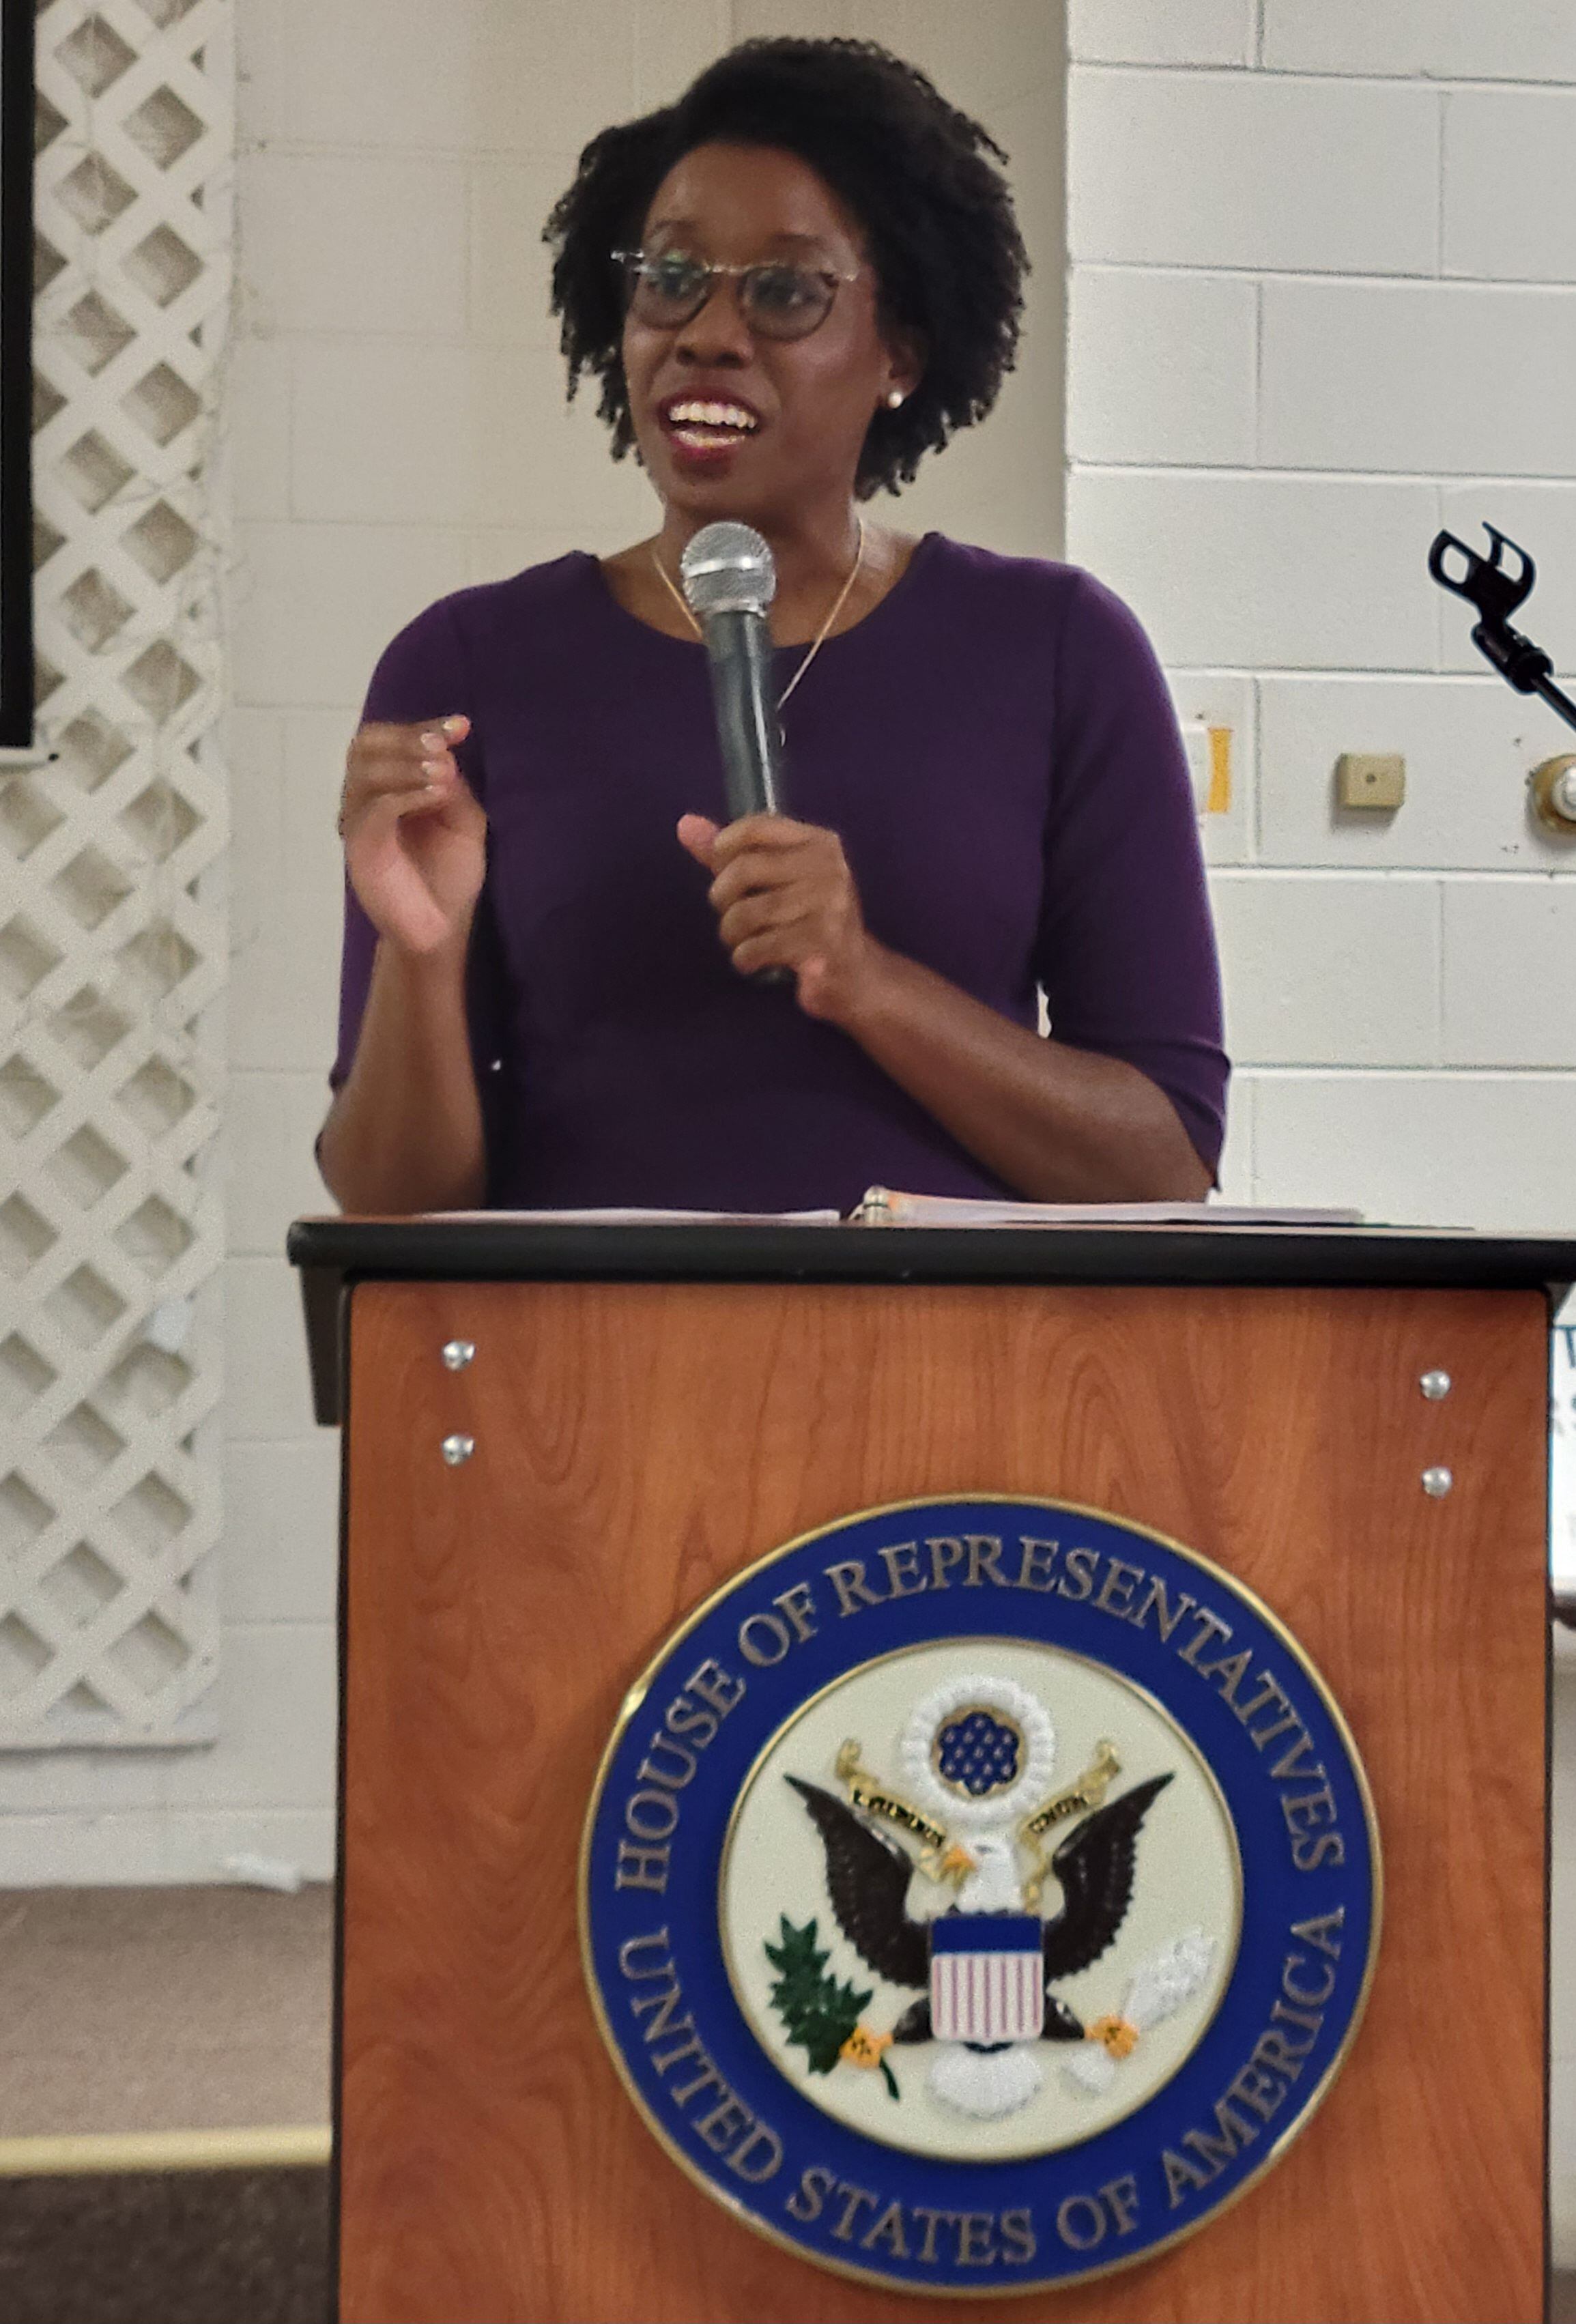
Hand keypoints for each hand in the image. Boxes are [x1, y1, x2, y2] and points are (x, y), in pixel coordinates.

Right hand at [339, 714, 484, 956]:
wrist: (440, 926)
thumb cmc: (451, 874)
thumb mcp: (464, 820)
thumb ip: (453, 786)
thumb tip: (443, 752)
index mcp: (391, 783)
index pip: (391, 739)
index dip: (423, 726)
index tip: (460, 726)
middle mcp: (368, 795)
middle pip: (366, 744)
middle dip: (407, 738)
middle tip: (441, 748)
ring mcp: (359, 820)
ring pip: (365, 771)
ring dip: (406, 764)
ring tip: (441, 775)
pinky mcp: (359, 845)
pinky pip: (371, 808)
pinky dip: (402, 794)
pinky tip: (433, 795)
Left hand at [677, 811, 885, 1021]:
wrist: (856, 975)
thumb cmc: (809, 922)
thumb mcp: (775, 881)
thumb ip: (732, 855)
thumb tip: (686, 824)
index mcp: (819, 843)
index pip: (757, 826)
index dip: (723, 848)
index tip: (721, 872)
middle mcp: (828, 867)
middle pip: (745, 868)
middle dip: (722, 898)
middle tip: (731, 916)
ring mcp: (829, 905)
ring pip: (747, 913)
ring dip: (732, 934)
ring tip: (742, 942)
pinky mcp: (821, 944)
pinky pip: (758, 947)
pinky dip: (745, 958)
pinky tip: (753, 962)